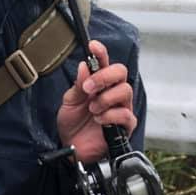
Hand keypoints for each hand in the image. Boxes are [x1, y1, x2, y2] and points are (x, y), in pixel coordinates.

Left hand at [57, 40, 136, 164]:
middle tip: (88, 88)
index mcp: (98, 83)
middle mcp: (112, 92)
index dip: (101, 52)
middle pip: (121, 72)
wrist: (72, 148)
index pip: (104, 63)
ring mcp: (121, 107)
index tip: (93, 46)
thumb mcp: (70, 102)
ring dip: (106, 98)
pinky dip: (110, 115)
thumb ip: (78, 85)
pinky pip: (125, 114)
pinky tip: (99, 120)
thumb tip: (85, 66)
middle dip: (104, 77)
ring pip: (125, 91)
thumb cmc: (73, 124)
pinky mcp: (125, 125)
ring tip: (92, 109)